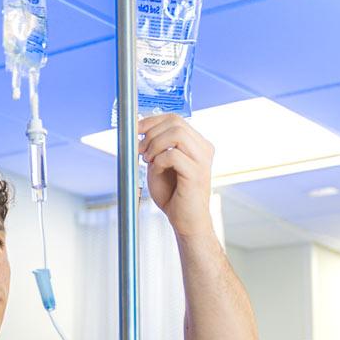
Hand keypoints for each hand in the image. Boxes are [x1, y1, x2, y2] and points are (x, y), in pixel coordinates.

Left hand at [138, 113, 214, 235]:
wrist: (186, 221)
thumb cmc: (173, 195)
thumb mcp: (159, 165)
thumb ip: (154, 147)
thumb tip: (140, 129)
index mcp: (197, 144)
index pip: (175, 119)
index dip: (151, 121)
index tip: (136, 130)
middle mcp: (203, 148)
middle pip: (175, 122)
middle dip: (151, 133)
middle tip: (141, 151)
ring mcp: (203, 160)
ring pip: (176, 133)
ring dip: (155, 144)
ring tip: (148, 160)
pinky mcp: (197, 173)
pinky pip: (173, 155)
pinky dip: (159, 160)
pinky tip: (157, 170)